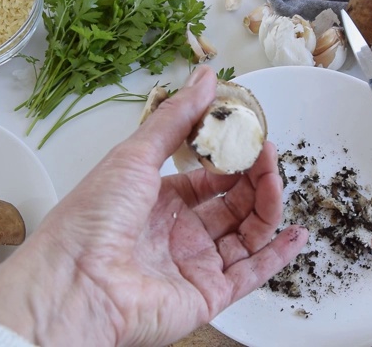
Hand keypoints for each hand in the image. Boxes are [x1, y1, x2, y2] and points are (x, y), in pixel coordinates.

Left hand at [0, 66, 307, 345]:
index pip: (210, 178)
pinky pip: (251, 273)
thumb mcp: (135, 156)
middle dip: (254, 178)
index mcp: (159, 200)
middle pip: (233, 203)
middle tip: (267, 154)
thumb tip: (206, 78)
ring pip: (247, 234)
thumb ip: (176, 119)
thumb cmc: (93, 219)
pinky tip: (295, 234)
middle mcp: (180, 232)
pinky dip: (277, 256)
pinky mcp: (209, 294)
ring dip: (267, 208)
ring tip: (276, 182)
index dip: (232, 159)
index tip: (251, 137)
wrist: (76, 283)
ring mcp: (195, 264)